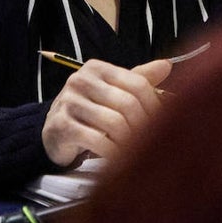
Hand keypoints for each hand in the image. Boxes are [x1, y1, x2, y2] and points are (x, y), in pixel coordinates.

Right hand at [41, 58, 171, 166]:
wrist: (55, 131)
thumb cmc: (89, 111)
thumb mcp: (113, 92)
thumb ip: (138, 80)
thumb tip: (166, 65)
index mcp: (97, 68)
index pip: (137, 84)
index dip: (155, 106)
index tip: (163, 123)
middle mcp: (81, 80)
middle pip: (128, 103)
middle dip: (143, 126)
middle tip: (150, 142)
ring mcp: (69, 101)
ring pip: (114, 122)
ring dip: (128, 141)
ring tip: (134, 151)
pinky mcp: (61, 124)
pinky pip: (96, 140)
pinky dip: (112, 152)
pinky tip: (117, 158)